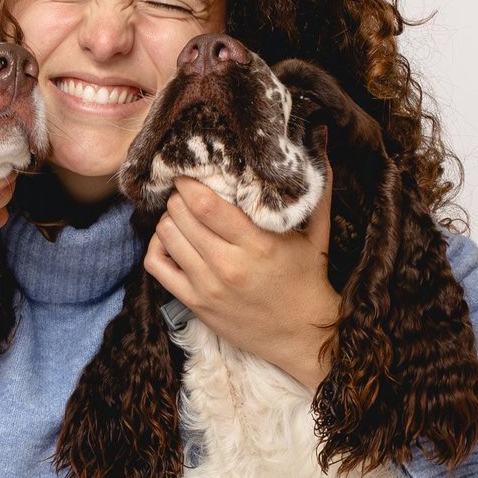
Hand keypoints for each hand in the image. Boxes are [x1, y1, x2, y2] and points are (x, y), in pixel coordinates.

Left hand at [142, 172, 339, 388]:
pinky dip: (157, 248)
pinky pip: (157, 267)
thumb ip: (318, 190)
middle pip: (180, 216)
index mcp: (257, 245)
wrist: (303, 336)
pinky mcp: (195, 304)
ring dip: (169, 219)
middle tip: (188, 192)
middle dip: (179, 197)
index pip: (205, 204)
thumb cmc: (309, 280)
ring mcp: (208, 287)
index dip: (190, 182)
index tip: (192, 172)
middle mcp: (228, 266)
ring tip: (182, 214)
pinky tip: (173, 242)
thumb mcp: (317, 234)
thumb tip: (320, 141)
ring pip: (166, 236)